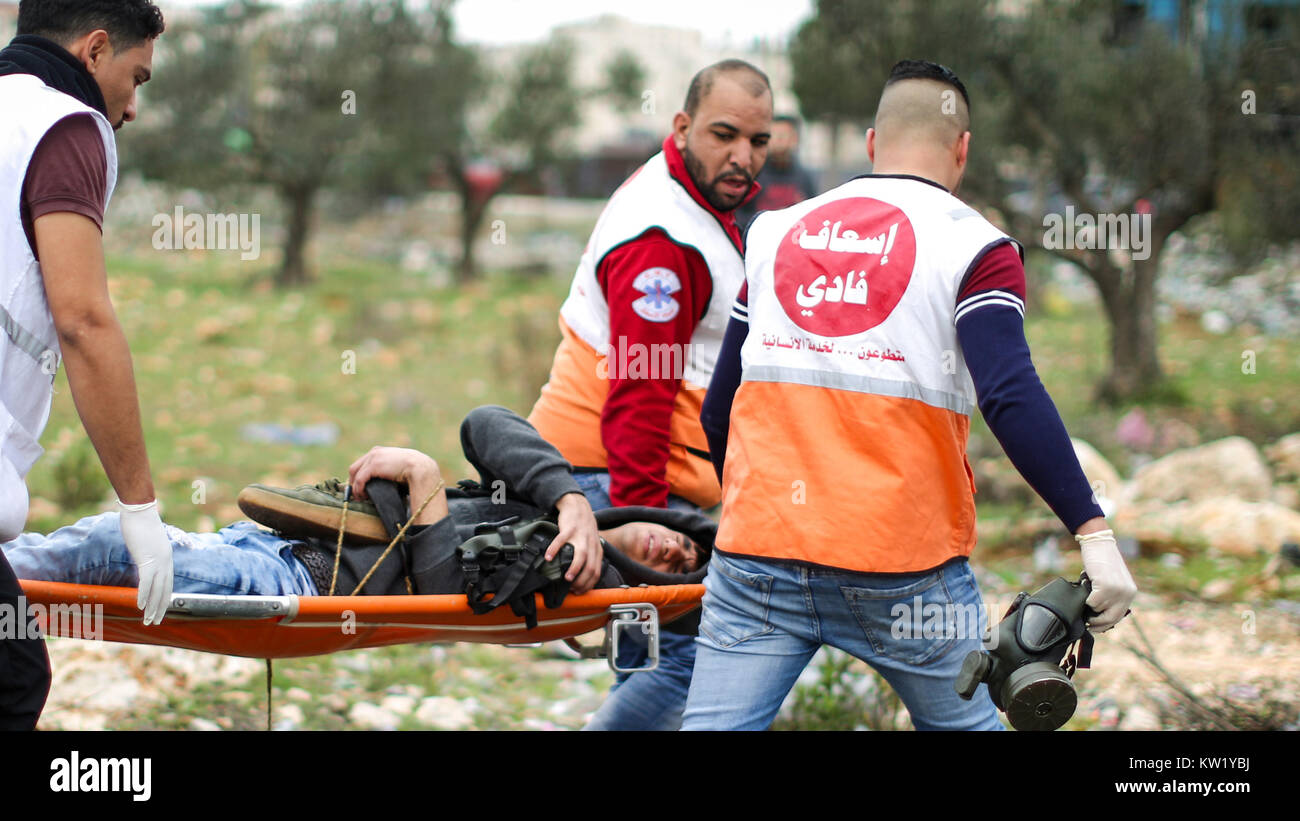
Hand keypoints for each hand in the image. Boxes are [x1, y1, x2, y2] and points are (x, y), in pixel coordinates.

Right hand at [117, 499, 173, 624]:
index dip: (165, 598)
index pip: (168, 582)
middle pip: (166, 590)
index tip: (162, 610)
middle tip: (155, 622)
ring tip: (148, 621)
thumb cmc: (140, 523)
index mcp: (167, 557)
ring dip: (152, 607)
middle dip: (161, 608)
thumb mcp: (148, 542)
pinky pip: (146, 582)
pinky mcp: (147, 559)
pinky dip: (144, 595)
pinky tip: (139, 606)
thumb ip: (148, 553)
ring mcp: (158, 560)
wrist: (140, 510)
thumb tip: (144, 560)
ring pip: (158, 590)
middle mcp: (166, 561)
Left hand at [348, 446, 437, 499]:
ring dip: (355, 487)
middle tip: (357, 494)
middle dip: (353, 482)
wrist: (420, 467)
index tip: (360, 487)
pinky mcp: (373, 466)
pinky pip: (360, 479)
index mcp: (380, 451)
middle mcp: (374, 452)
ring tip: (360, 497)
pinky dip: (358, 489)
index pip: (362, 463)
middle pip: (354, 468)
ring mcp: (373, 457)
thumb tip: (388, 481)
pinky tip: (363, 496)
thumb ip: (389, 470)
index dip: (358, 476)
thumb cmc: (414, 470)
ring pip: (355, 474)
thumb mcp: (398, 466)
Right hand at [550, 492, 602, 593]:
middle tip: (571, 588)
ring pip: (581, 555)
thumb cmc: (584, 528)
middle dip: (581, 581)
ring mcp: (581, 536)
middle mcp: (591, 544)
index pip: (596, 572)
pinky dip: (554, 550)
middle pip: (590, 567)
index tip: (579, 591)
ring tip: (566, 578)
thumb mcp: (592, 543)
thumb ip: (590, 558)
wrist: (578, 506)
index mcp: (597, 549)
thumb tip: (583, 578)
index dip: (588, 584)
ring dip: (574, 569)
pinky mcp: (569, 528)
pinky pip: (561, 541)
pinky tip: (548, 557)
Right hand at [1076, 527, 1136, 631]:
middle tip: (1086, 623)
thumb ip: (1110, 595)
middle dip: (1097, 623)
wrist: (1098, 542)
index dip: (1105, 624)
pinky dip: (1086, 597)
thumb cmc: (1101, 560)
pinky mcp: (1105, 586)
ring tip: (1087, 589)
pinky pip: (1092, 602)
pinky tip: (1086, 584)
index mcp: (1130, 592)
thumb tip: (1098, 614)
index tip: (1093, 627)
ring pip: (1098, 609)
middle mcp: (1126, 593)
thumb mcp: (1112, 580)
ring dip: (1089, 604)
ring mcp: (1117, 590)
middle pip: (1111, 618)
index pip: (1118, 616)